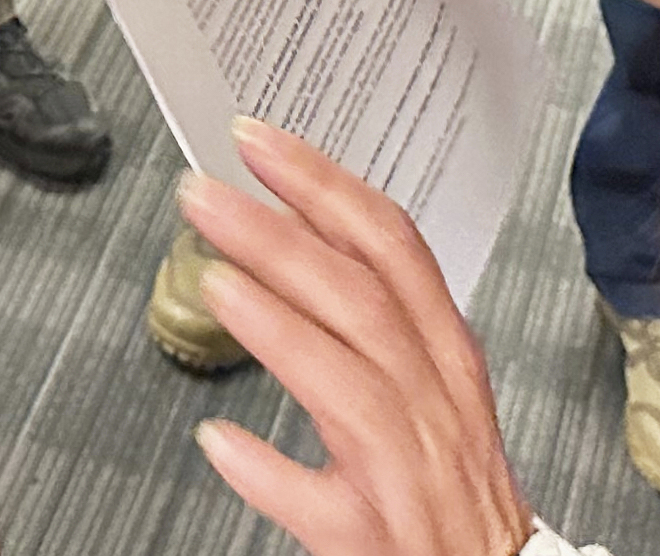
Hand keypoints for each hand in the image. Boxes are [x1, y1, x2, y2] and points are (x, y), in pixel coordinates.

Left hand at [182, 116, 536, 555]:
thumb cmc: (454, 484)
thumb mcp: (435, 379)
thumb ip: (375, 310)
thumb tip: (288, 228)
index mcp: (446, 356)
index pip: (392, 247)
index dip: (324, 186)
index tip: (260, 143)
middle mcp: (433, 405)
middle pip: (361, 301)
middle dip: (280, 238)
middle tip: (205, 197)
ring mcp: (408, 472)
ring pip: (349, 387)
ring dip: (278, 329)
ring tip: (214, 285)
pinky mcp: (375, 536)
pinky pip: (319, 503)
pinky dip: (268, 470)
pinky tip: (220, 440)